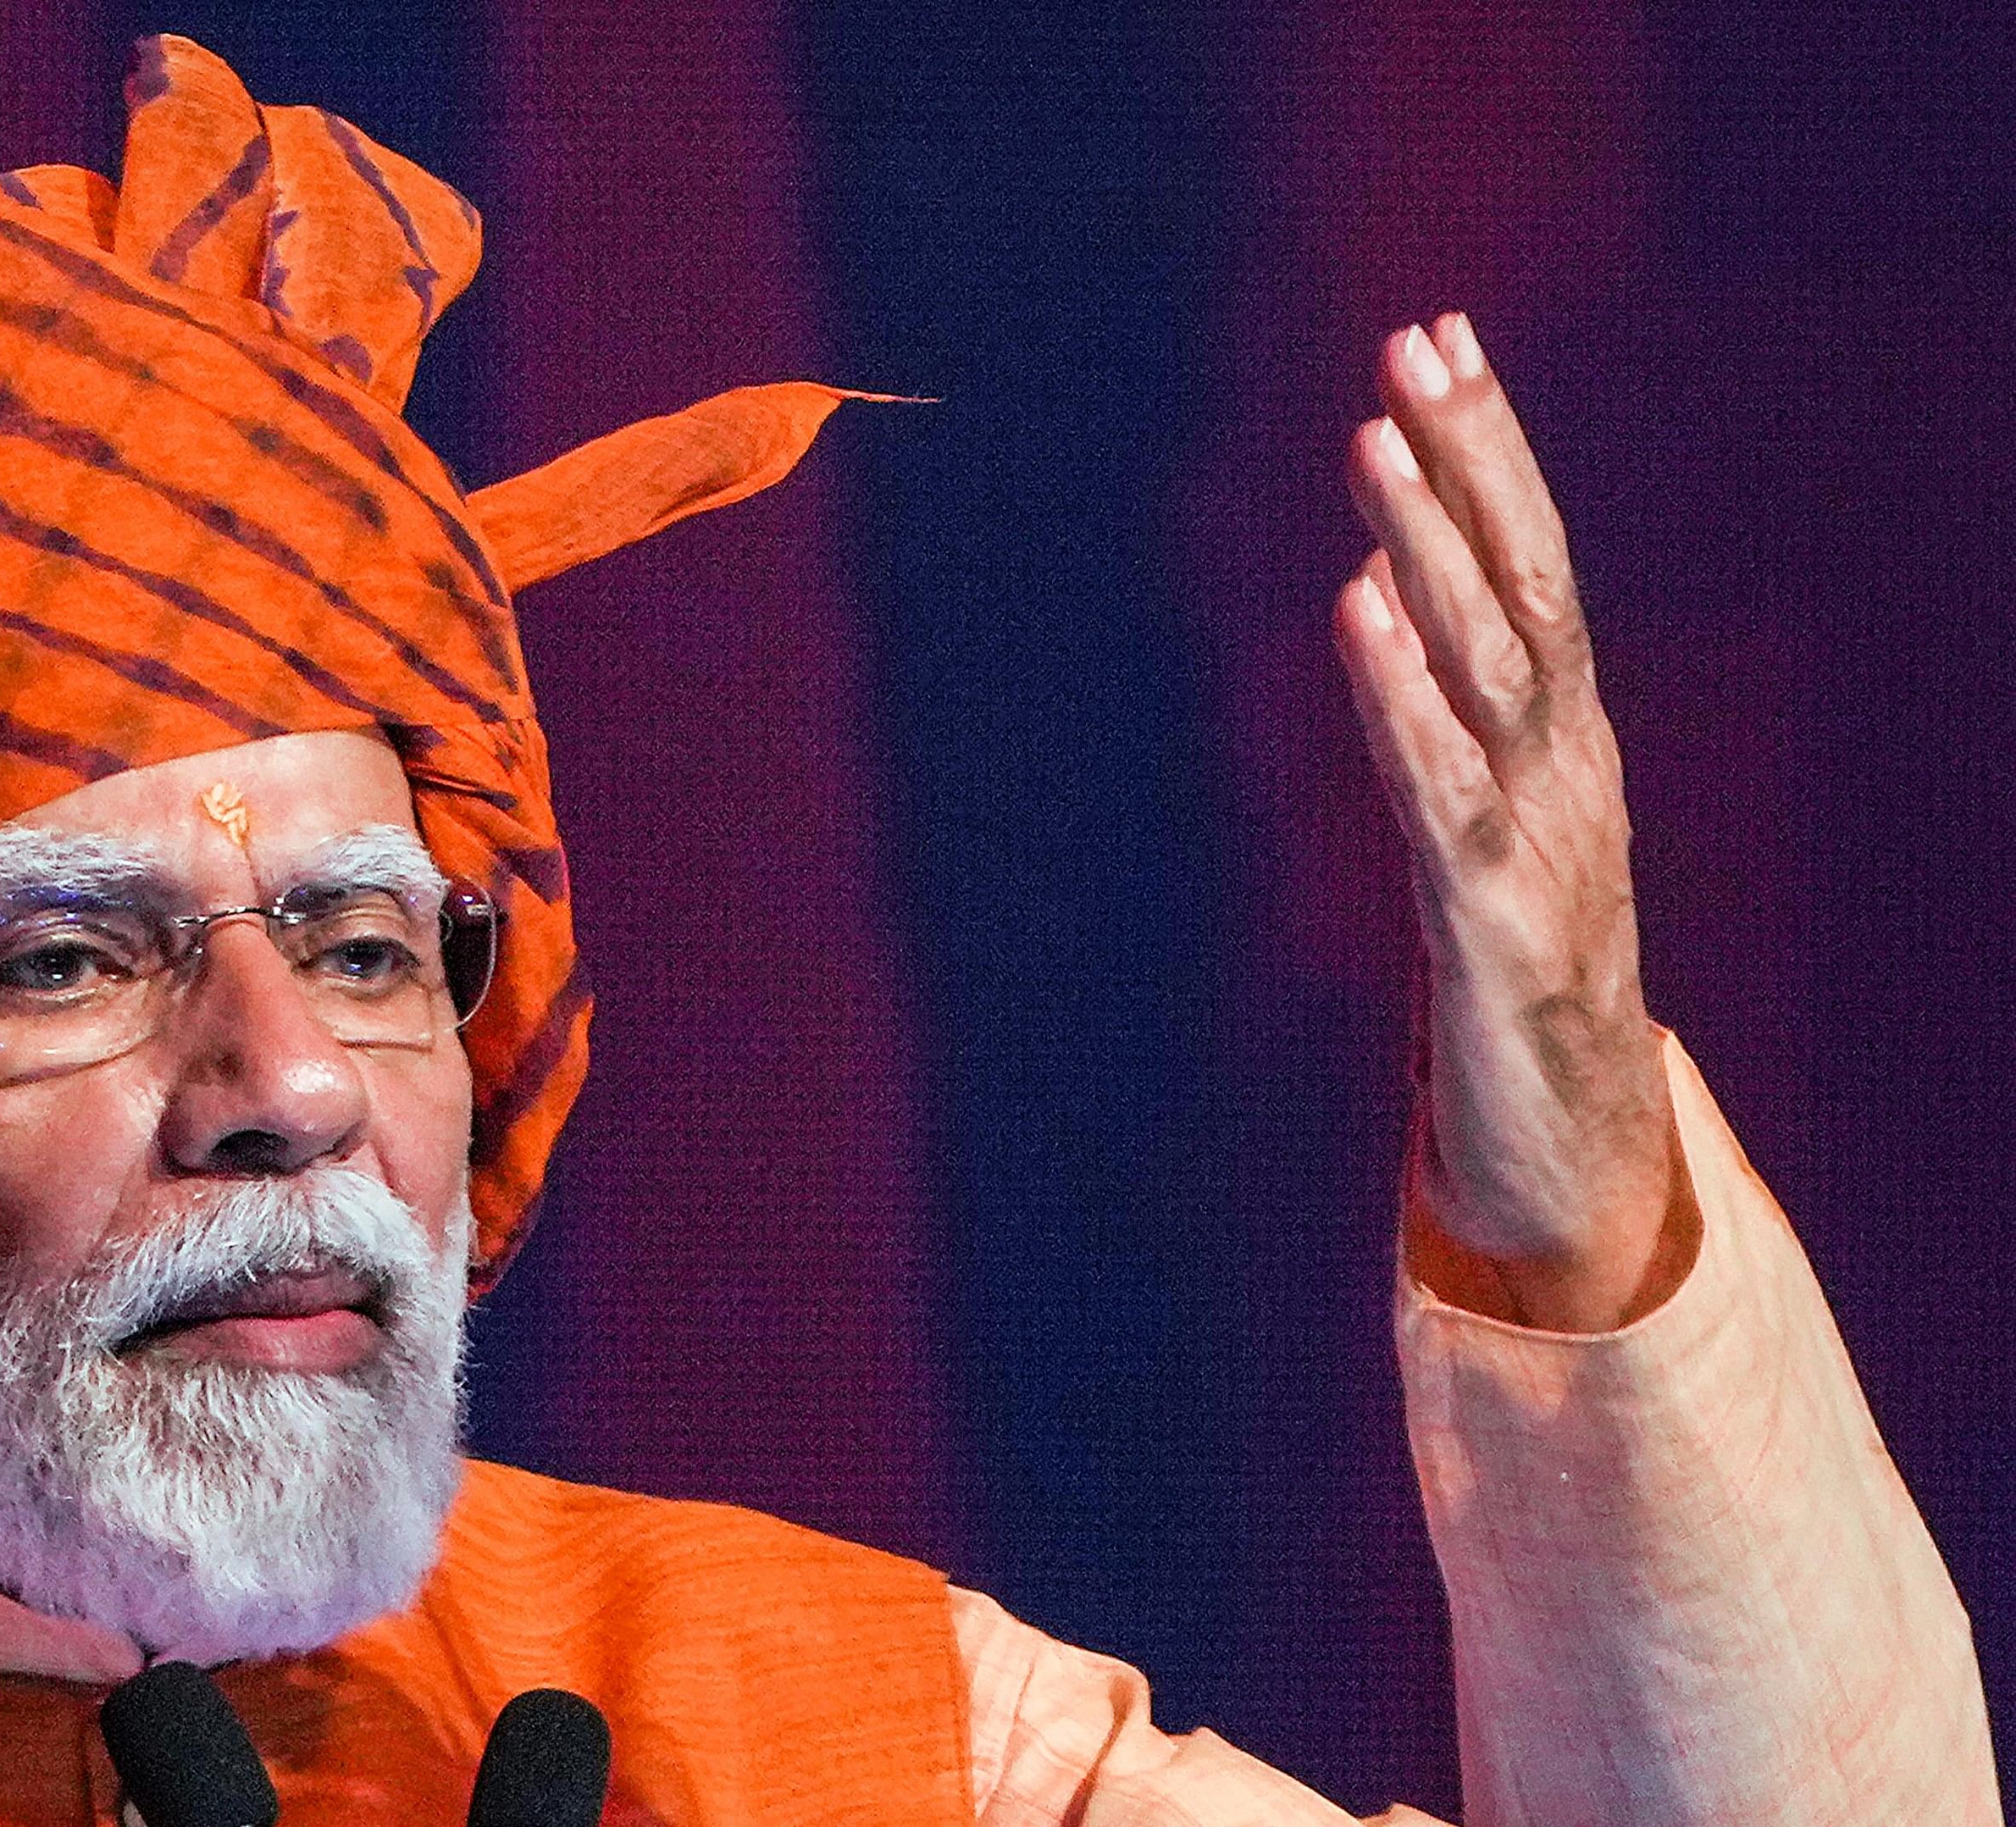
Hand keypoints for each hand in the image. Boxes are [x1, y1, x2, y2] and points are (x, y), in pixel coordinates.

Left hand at [1335, 314, 1688, 1332]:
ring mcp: (1539, 845)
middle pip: (1524, 587)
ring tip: (1376, 444)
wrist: (1573, 1167)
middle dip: (1472, 460)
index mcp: (1565, 743)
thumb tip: (1384, 589)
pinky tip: (1357, 612)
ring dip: (1430, 551)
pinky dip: (1400, 698)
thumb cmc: (1523, 987)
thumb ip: (1445, 715)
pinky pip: (1440, 794)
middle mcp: (1566, 771)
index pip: (1532, 567)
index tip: (1443, 337)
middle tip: (1417, 344)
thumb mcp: (1488, 826)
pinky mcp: (1493, 928)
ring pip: (1491, 670)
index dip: (1491, 452)